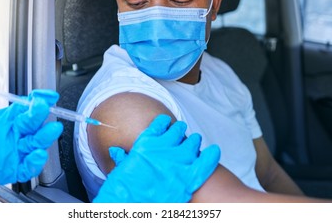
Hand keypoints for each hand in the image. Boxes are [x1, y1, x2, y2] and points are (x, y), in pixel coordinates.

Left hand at [0, 59, 62, 199]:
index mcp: (4, 118)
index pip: (27, 106)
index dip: (39, 99)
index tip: (47, 95)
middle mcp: (11, 134)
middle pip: (34, 124)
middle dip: (41, 115)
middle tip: (42, 107)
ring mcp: (11, 152)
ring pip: (35, 144)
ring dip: (44, 137)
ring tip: (51, 130)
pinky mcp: (7, 170)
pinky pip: (26, 168)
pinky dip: (35, 163)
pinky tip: (37, 155)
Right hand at [93, 114, 219, 202]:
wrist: (130, 208)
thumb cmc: (122, 191)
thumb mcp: (119, 171)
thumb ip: (122, 159)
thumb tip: (117, 152)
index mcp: (145, 144)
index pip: (160, 124)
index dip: (164, 123)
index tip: (165, 123)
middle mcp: (163, 149)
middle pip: (178, 131)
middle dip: (180, 130)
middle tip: (181, 132)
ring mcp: (177, 163)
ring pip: (193, 143)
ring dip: (194, 141)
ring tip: (195, 141)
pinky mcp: (188, 179)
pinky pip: (205, 162)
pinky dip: (211, 155)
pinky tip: (214, 151)